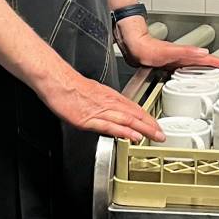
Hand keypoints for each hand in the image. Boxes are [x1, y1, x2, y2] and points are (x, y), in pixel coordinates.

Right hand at [36, 71, 165, 143]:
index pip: (134, 109)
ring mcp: (100, 111)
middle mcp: (108, 103)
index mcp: (110, 97)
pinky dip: (124, 132)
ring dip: (143, 129)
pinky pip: (110, 126)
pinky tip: (133, 137)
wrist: (57, 81)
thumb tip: (113, 112)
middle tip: (162, 135)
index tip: (156, 126)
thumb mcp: (94, 93)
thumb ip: (105, 103)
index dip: (147, 118)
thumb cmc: (71, 86)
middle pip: (134, 115)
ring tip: (154, 136)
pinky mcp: (89, 119)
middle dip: (150, 125)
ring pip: (127, 120)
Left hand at [117, 32, 218, 74]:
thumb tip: (204, 53)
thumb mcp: (168, 52)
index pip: (210, 60)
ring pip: (199, 67)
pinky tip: (193, 80)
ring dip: (211, 72)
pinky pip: (188, 71)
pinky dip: (196, 75)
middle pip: (208, 63)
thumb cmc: (147, 48)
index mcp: (187, 55)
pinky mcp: (170, 65)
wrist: (134, 45)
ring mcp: (178, 61)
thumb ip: (186, 52)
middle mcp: (184, 58)